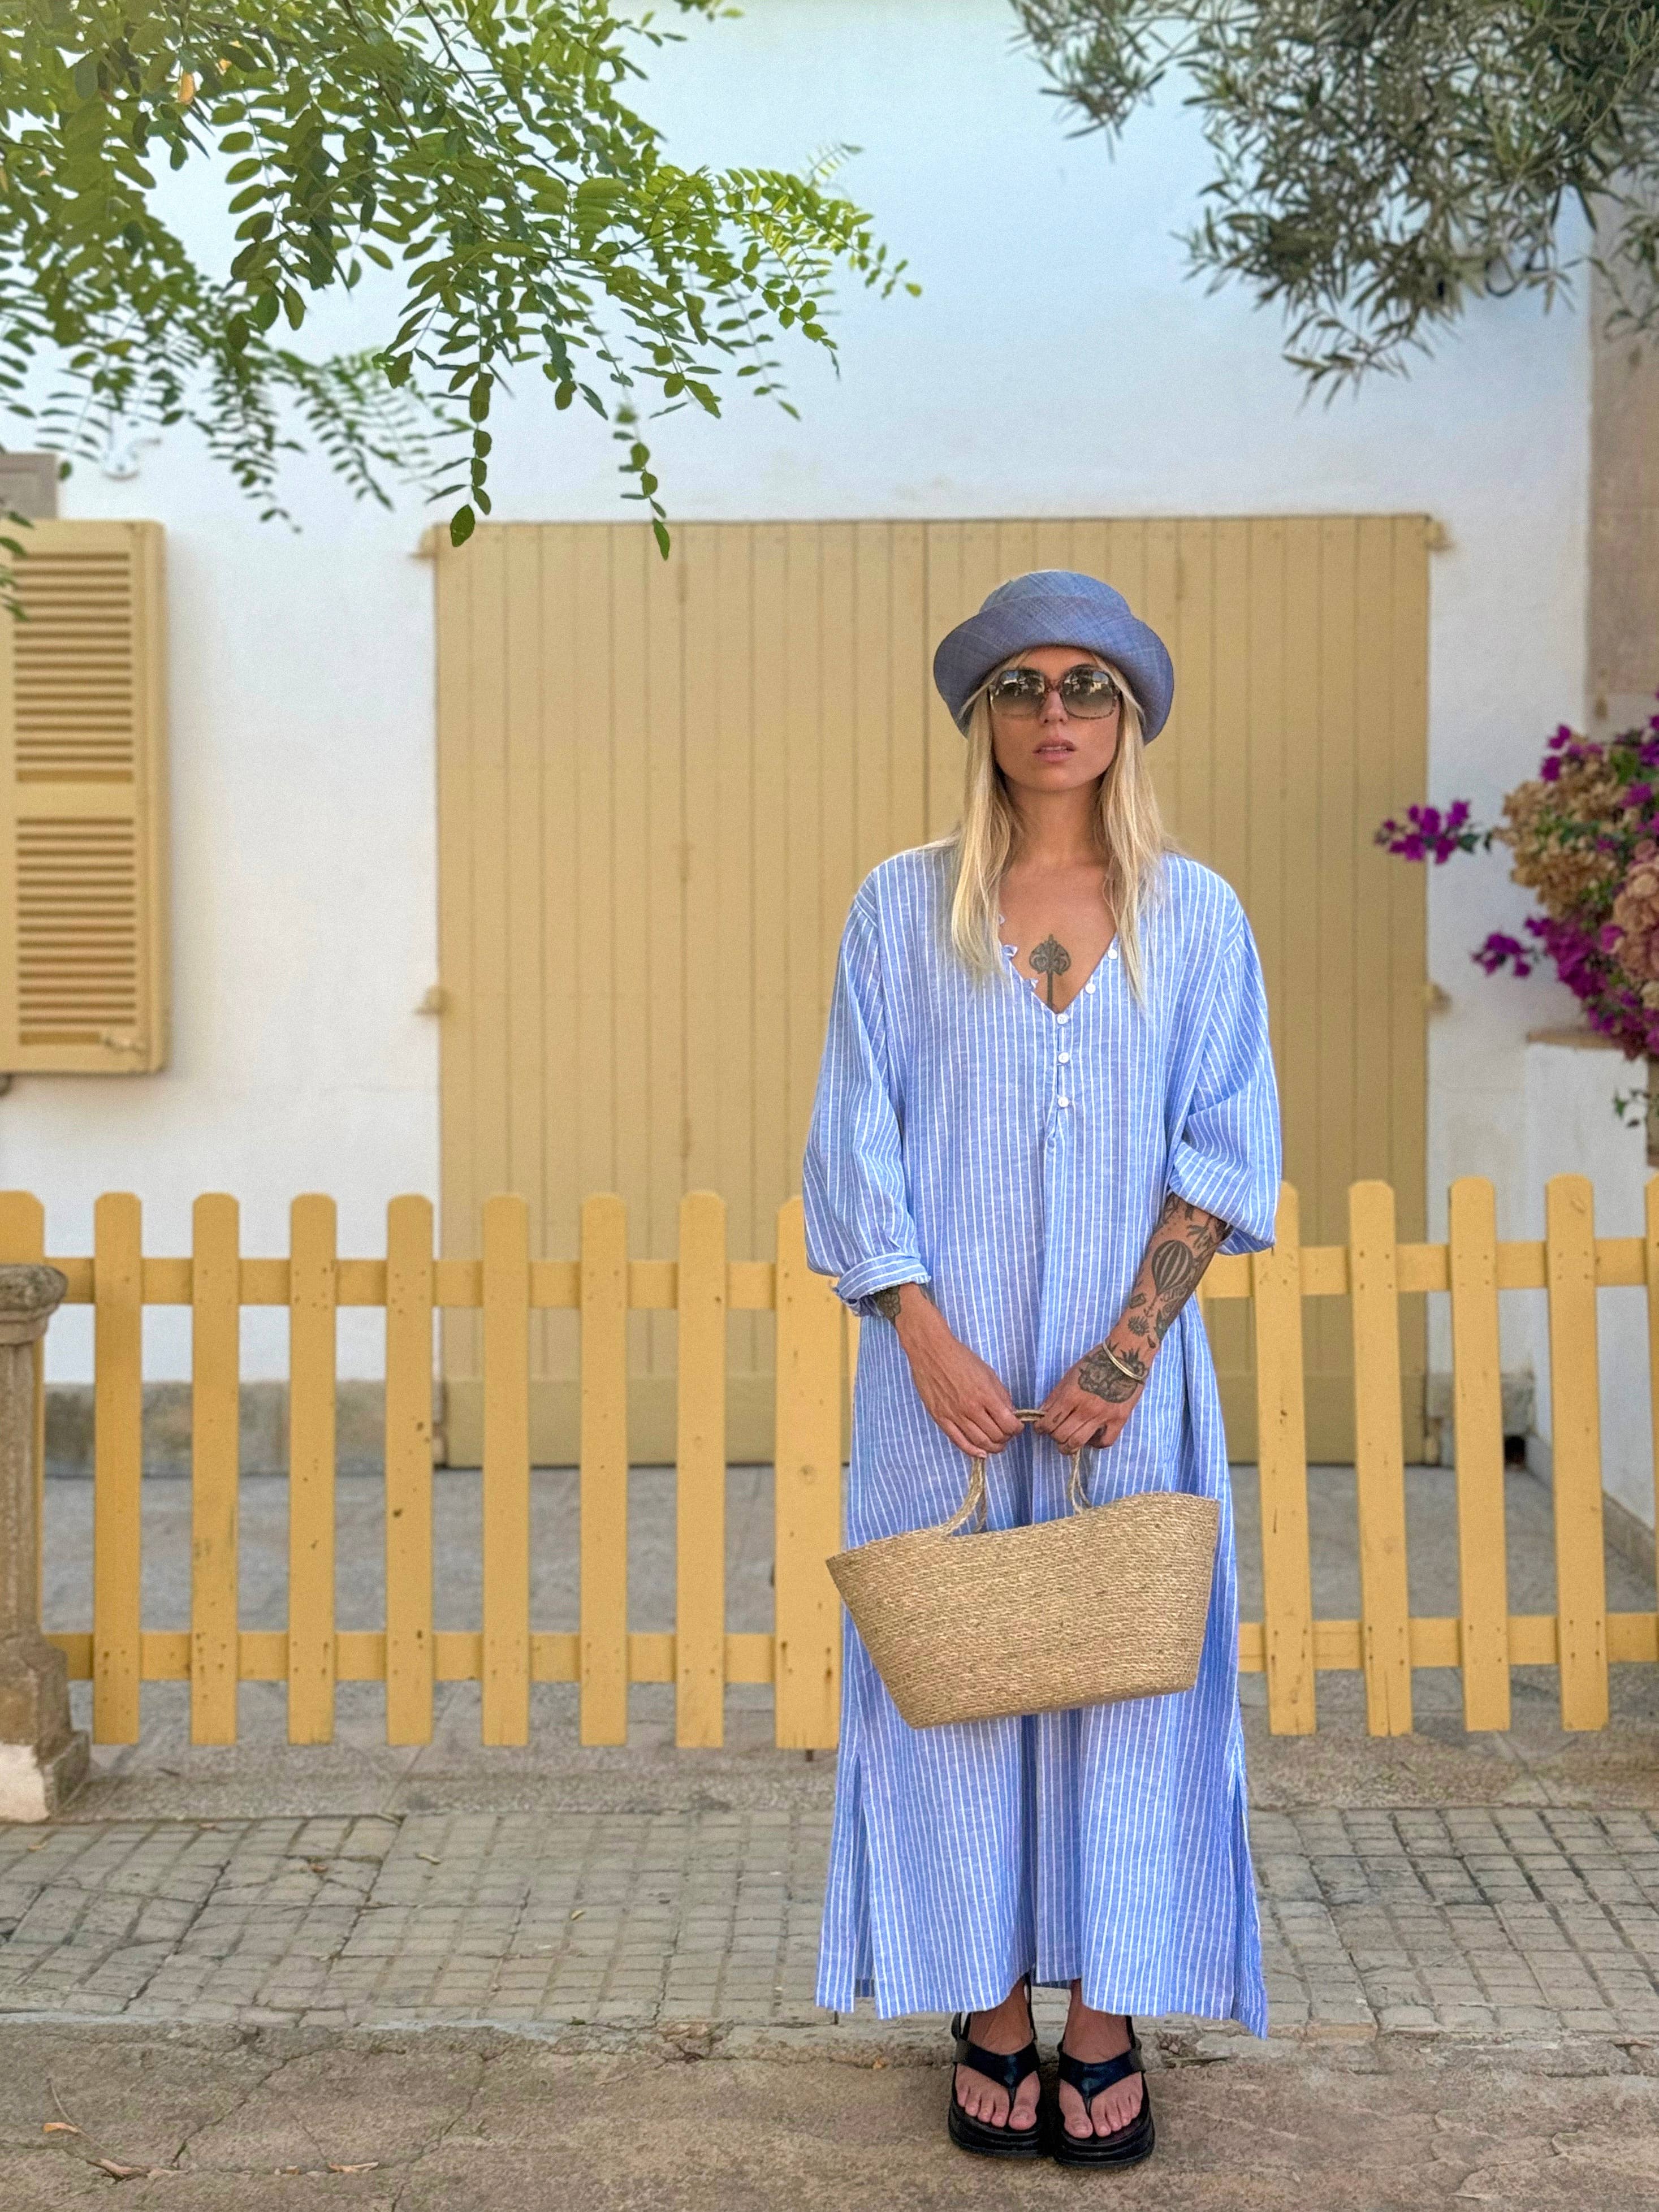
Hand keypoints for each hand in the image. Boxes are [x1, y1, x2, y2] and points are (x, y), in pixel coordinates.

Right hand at [889, 1286, 1024, 1458]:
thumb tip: (1010, 1414)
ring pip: (980, 1442)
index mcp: (985, 1394)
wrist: (931, 1352)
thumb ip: (1001, 1395)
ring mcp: (955, 1415)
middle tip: (1007, 1434)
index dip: (1016, 1429)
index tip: (1017, 1427)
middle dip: (1006, 1438)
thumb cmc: (960, 1358)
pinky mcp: (941, 1418)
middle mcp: (971, 1408)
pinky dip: (972, 1451)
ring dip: (993, 1447)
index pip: (1008, 1423)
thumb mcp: (988, 1373)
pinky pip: (959, 1441)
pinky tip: (981, 1453)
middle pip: (996, 1436)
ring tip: (997, 1445)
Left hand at [1035, 1352, 1145, 1453]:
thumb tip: (1043, 1412)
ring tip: (1068, 1445)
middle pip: (1062, 1435)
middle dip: (1054, 1438)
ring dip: (1069, 1447)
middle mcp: (1085, 1409)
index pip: (1049, 1422)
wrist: (1126, 1358)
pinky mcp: (1119, 1420)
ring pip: (1079, 1442)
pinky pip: (1105, 1442)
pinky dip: (1095, 1445)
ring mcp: (1102, 1416)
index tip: (1041, 1428)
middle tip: (1055, 1434)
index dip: (1041, 1428)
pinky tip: (1091, 1439)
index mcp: (1070, 1395)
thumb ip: (1056, 1396)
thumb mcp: (1070, 1375)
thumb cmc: (1095, 1363)